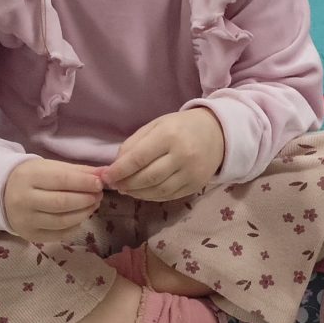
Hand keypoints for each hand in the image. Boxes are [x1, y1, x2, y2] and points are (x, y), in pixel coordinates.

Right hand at [2, 159, 102, 243]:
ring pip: (62, 221)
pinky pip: (59, 234)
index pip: (61, 180)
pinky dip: (74, 226)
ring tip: (93, 204)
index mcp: (28, 177)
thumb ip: (77, 171)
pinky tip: (80, 217)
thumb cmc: (33, 178)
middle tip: (99, 195)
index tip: (99, 183)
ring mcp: (26, 220)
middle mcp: (24, 200)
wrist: (3, 194)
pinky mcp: (30, 235)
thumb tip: (104, 174)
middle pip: (62, 203)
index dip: (83, 182)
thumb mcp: (50, 167)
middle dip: (85, 199)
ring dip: (84, 213)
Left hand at [103, 109, 224, 201]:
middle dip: (127, 184)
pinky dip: (152, 197)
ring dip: (138, 193)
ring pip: (158, 190)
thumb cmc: (180, 127)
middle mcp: (182, 155)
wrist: (217, 133)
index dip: (119, 170)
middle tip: (115, 184)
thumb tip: (115, 167)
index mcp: (169, 135)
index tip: (106, 177)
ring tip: (127, 189)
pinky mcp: (196, 185)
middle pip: (148, 177)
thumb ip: (134, 144)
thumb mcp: (156, 126)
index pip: (138, 158)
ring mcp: (191, 172)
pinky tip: (143, 192)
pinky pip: (169, 196)